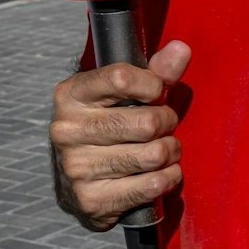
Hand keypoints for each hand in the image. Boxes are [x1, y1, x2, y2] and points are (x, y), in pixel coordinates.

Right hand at [49, 41, 190, 231]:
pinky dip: (168, 178)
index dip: (153, 85)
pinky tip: (161, 173)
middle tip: (163, 127)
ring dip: (170, 152)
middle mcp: (66, 130)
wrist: (75, 181)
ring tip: (164, 150)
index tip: (156, 93)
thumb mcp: (122, 95)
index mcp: (70, 95)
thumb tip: (182, 49)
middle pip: (146, 122)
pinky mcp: (91, 199)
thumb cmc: (107, 125)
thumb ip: (154, 72)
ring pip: (153, 155)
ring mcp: (76, 167)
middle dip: (167, 123)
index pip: (121, 78)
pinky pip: (151, 185)